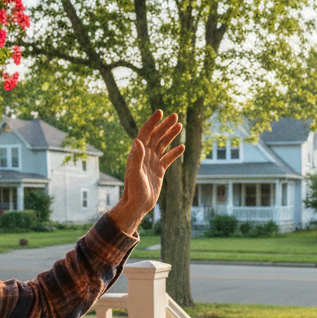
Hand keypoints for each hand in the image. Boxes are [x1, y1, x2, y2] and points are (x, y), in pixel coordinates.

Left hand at [108, 111, 184, 233]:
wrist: (138, 205)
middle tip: (175, 115)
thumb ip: (136, 157)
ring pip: (162, 145)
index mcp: (137, 153)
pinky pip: (167, 158)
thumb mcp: (135, 173)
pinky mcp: (159, 171)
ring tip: (180, 125)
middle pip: (156, 136)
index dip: (152, 122)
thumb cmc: (134, 190)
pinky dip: (174, 152)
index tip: (160, 112)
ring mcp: (152, 163)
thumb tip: (137, 140)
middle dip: (165, 125)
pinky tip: (182, 146)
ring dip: (170, 135)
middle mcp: (144, 156)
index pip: (145, 133)